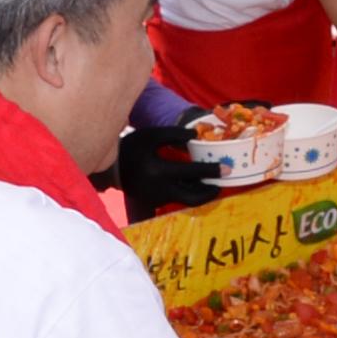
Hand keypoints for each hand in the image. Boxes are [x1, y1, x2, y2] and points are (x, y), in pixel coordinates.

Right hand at [110, 120, 224, 215]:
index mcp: (159, 170)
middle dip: (210, 192)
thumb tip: (196, 137)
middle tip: (220, 184)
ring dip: (200, 194)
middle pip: (193, 197)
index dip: (211, 170)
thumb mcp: (152, 135)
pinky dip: (187, 194)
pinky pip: (176, 200)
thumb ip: (174, 134)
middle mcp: (159, 189)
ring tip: (211, 185)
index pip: (192, 172)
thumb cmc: (132, 147)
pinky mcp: (153, 203)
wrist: (110, 167)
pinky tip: (194, 186)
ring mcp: (156, 199)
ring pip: (185, 201)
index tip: (226, 168)